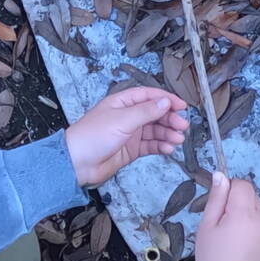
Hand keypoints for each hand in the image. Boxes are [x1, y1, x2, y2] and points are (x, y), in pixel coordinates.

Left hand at [65, 86, 188, 185]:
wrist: (77, 163)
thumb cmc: (92, 136)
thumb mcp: (122, 120)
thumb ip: (146, 112)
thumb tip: (164, 102)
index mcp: (123, 102)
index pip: (150, 96)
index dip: (166, 100)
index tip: (182, 106)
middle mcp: (127, 116)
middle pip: (154, 113)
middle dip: (170, 119)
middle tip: (182, 126)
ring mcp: (129, 133)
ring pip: (154, 130)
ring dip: (167, 134)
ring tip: (177, 140)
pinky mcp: (130, 149)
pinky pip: (150, 145)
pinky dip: (160, 146)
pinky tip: (168, 148)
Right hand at [193, 172, 259, 260]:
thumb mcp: (206, 228)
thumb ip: (216, 199)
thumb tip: (221, 175)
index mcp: (245, 214)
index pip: (243, 185)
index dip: (230, 191)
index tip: (219, 208)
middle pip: (253, 198)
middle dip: (239, 205)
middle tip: (223, 228)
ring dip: (249, 219)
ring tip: (234, 243)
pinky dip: (256, 234)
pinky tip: (244, 252)